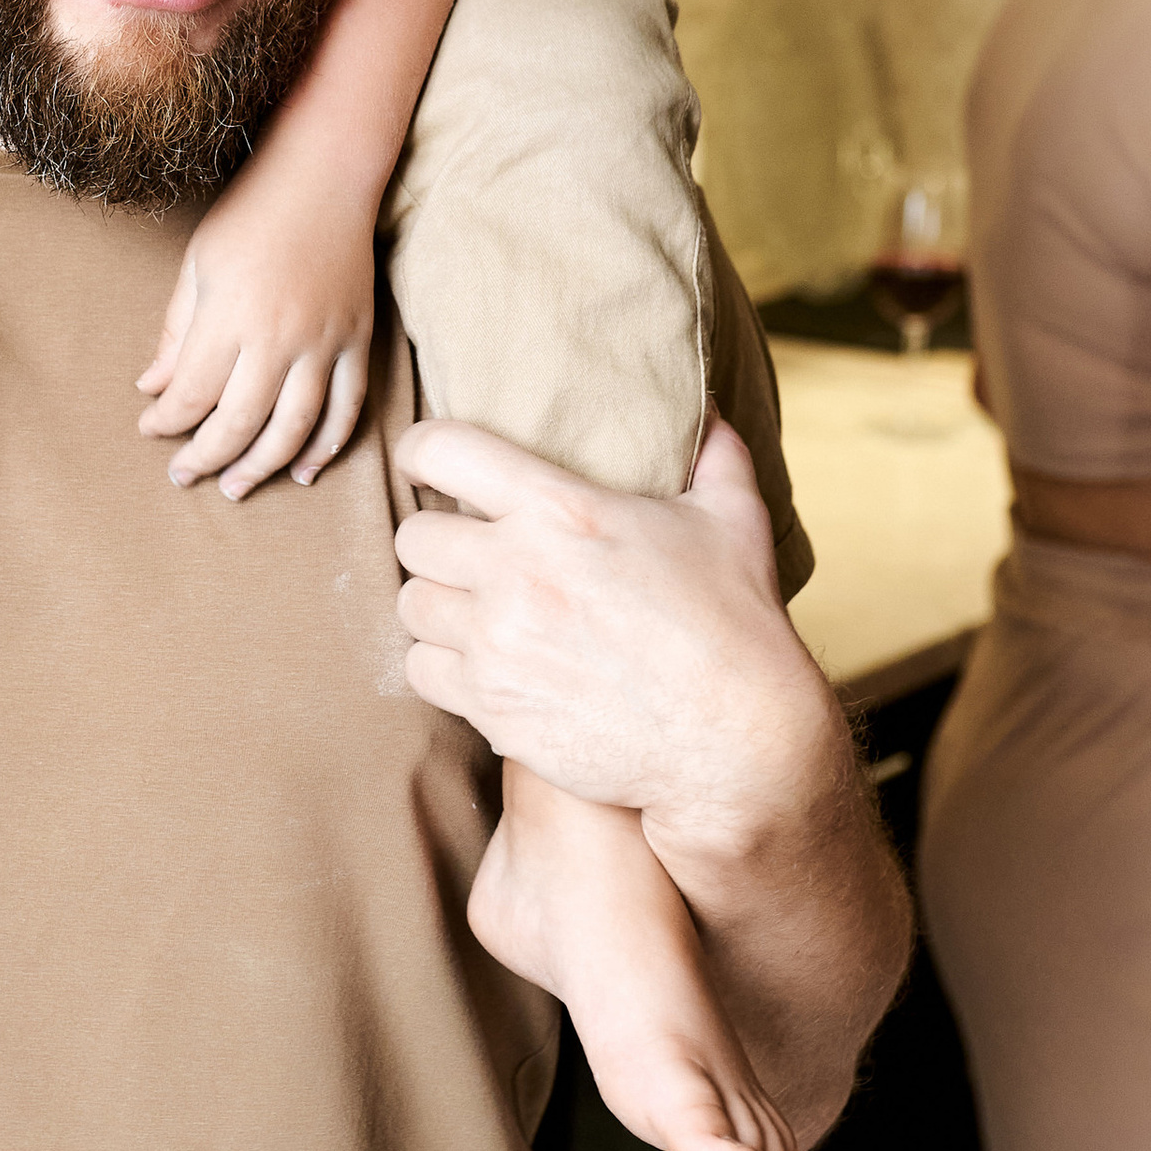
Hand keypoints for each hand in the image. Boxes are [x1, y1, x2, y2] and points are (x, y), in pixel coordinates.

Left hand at [135, 156, 376, 499]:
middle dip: (206, 457)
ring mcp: (326, 340)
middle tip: (185, 477)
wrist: (324, 177)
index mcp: (230, 315)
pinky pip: (348, 407)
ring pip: (295, 427)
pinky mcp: (358, 338)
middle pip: (240, 422)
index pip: (192, 394)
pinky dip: (327, 446)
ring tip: (235, 487)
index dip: (166, 421)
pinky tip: (303, 470)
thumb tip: (152, 389)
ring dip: (263, 466)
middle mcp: (280, 335)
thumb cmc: (250, 215)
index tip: (151, 429)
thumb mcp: (196, 266)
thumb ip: (176, 333)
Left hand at [394, 418, 834, 863]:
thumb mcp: (734, 520)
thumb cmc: (738, 626)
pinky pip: (421, 671)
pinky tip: (481, 663)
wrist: (738, 744)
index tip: (428, 462)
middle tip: (469, 552)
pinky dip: (442, 666)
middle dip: (438, 540)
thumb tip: (710, 406)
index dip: (424, 450)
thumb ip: (712, 452)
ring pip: (411, 605)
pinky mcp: (491, 708)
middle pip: (413, 536)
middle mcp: (515, 571)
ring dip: (438, 605)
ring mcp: (497, 644)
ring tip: (475, 609)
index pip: (442, 451)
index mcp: (562, 510)